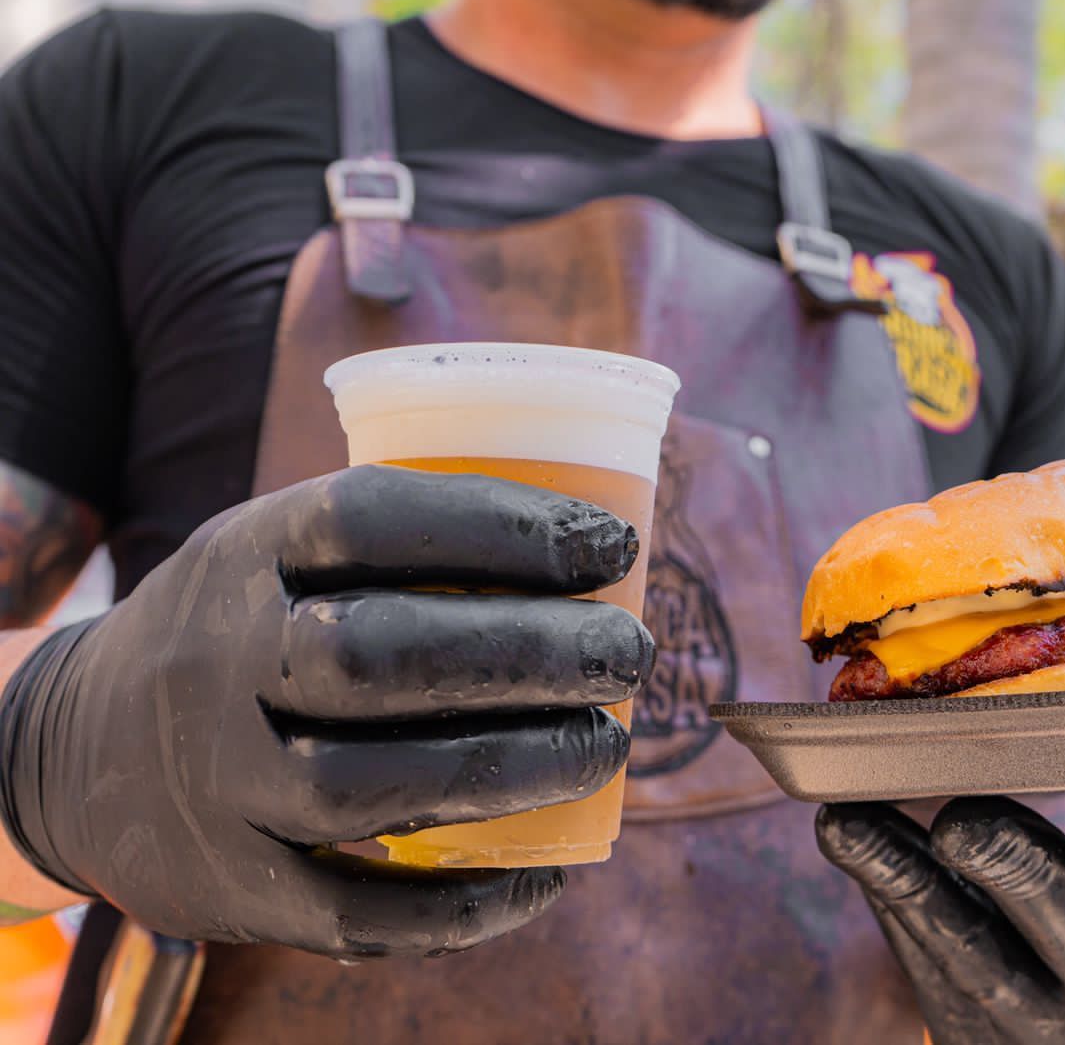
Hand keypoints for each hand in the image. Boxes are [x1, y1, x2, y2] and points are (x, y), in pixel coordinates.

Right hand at [0, 465, 651, 957]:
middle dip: (530, 653)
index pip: (374, 517)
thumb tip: (590, 545)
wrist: (71, 751)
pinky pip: (355, 912)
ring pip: (374, 786)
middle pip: (383, 654)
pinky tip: (547, 875)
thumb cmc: (236, 630)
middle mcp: (217, 664)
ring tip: (607, 745)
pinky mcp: (231, 886)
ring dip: (517, 765)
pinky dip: (463, 904)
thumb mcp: (273, 550)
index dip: (507, 527)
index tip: (610, 547)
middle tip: (628, 656)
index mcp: (241, 555)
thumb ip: (394, 542)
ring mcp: (219, 783)